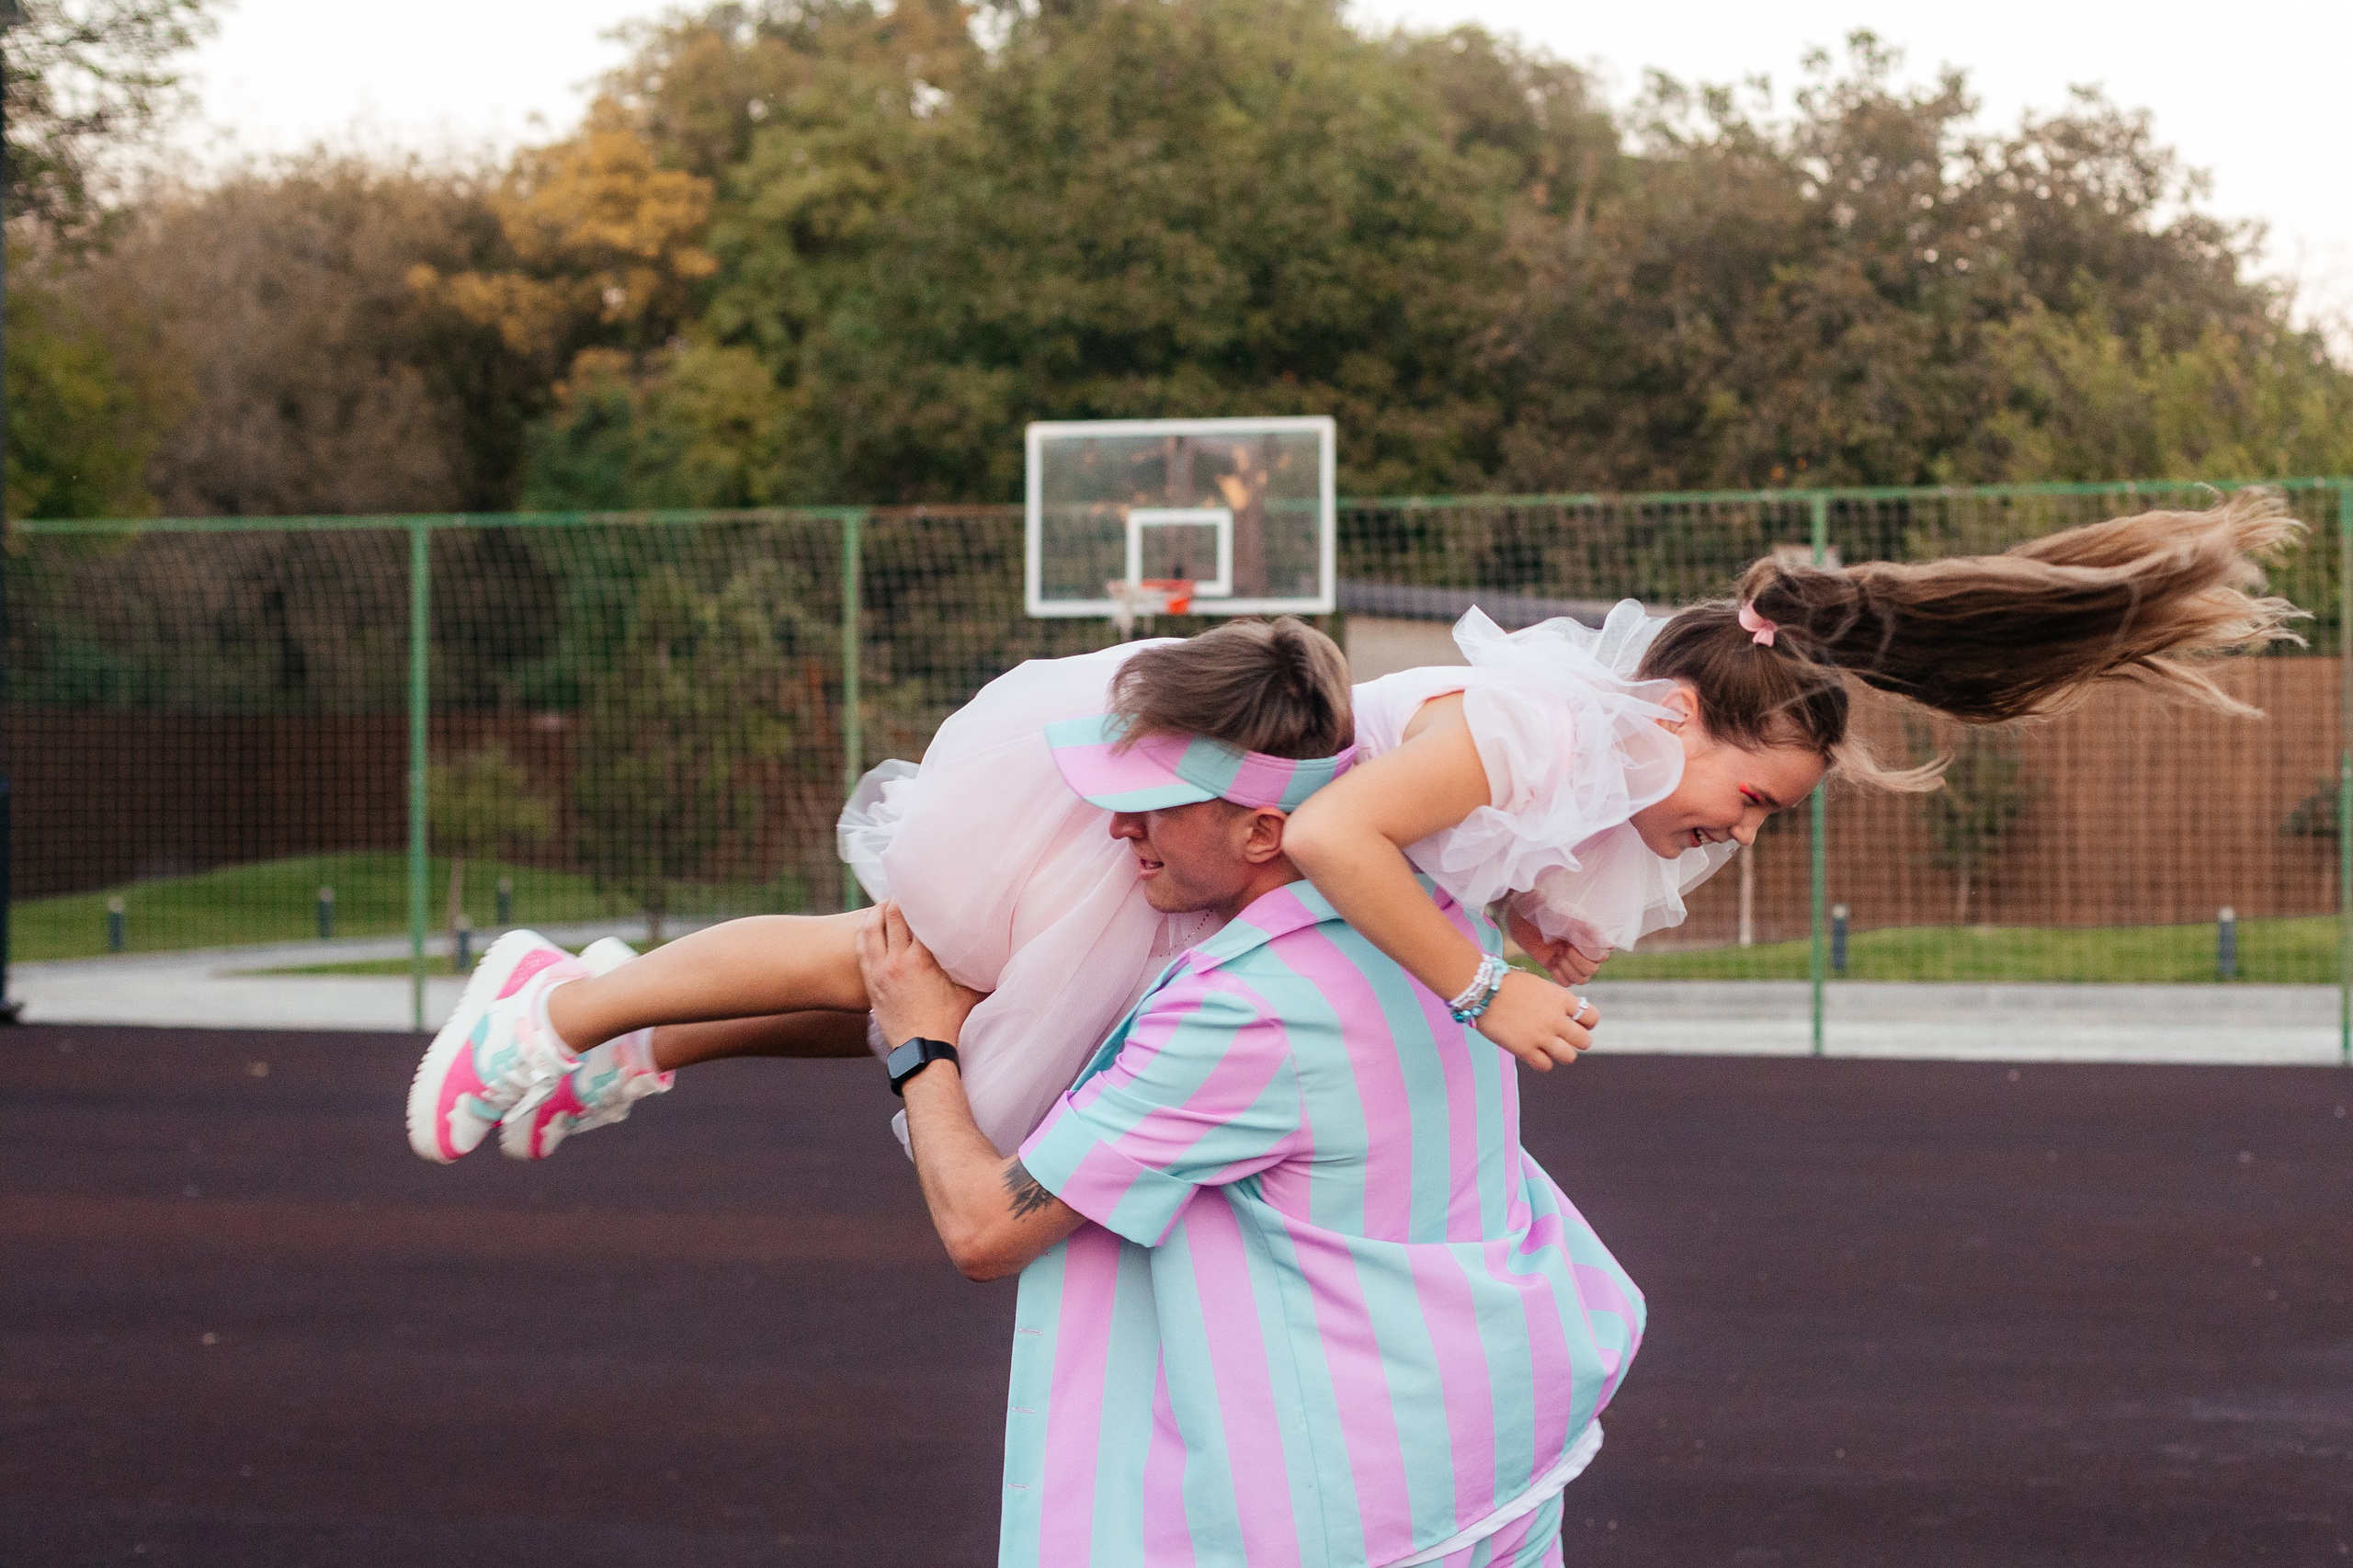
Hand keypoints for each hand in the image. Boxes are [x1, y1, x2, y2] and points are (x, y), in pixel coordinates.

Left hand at [855, 900, 986, 1048]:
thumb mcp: (970, 993)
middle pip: (890, 915)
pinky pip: (861, 948)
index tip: (925, 889)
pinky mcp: (870, 982)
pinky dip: (864, 931)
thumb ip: (980, 970)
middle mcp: (896, 962)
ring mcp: (879, 972)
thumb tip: (1002, 953)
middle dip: (897, 899)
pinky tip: (870, 925)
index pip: (916, 917)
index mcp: (921, 961)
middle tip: (905, 890)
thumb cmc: (949, 1023)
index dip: (920, 899)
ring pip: (869, 929)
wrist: (922, 1052)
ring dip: (876, 912)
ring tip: (886, 903)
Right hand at [1472, 970, 1600, 1071]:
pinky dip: (1542, 1063)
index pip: (1591, 1017)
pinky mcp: (1525, 1049)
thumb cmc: (1507, 984)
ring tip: (1549, 1049)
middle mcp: (1556, 1018)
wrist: (1483, 989)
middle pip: (1585, 1041)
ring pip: (1569, 1057)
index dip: (1587, 1023)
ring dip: (1561, 1054)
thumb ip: (1554, 1000)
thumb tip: (1563, 1013)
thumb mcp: (1538, 985)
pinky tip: (1533, 1054)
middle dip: (1577, 1042)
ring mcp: (1541, 1035)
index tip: (1576, 1024)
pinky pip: (1545, 1066)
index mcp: (1561, 999)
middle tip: (1564, 1039)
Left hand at [1507, 908, 1608, 986]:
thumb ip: (1589, 930)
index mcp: (1590, 937)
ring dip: (1568, 969)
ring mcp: (1569, 959)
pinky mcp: (1555, 966)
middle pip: (1591, 971)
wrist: (1523, 913)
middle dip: (1576, 961)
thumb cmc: (1547, 909)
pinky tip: (1552, 962)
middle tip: (1563, 948)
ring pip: (1581, 980)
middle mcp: (1583, 950)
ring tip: (1557, 955)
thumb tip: (1611, 945)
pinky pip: (1566, 983)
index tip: (1574, 940)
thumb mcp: (1568, 916)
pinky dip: (1559, 976)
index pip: (1602, 956)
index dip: (1590, 953)